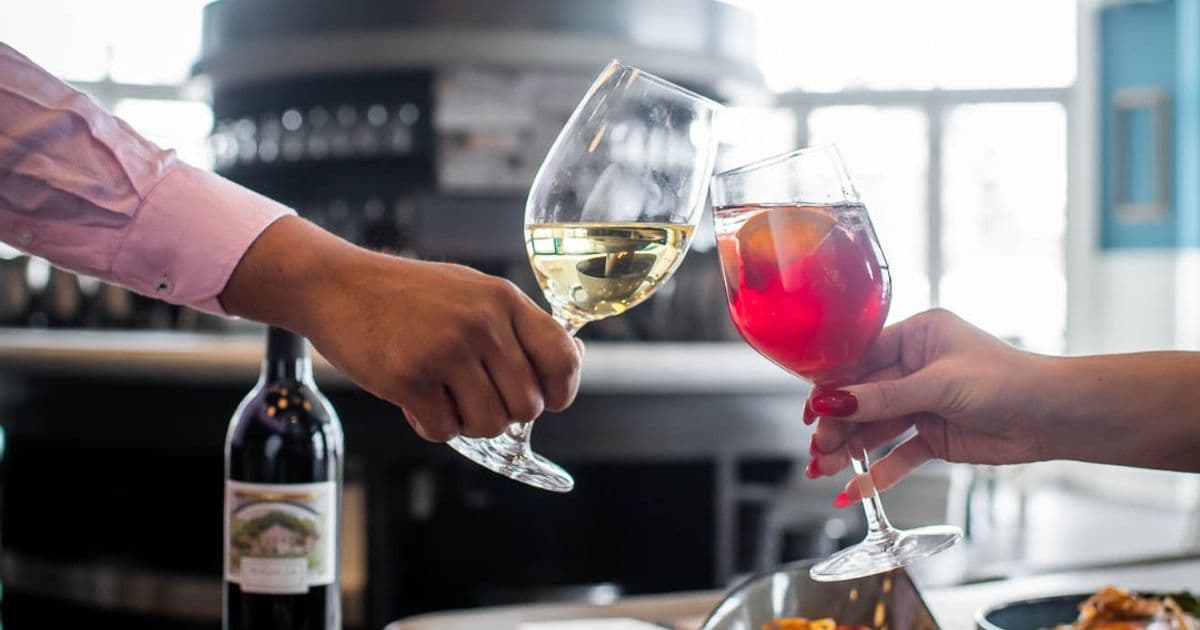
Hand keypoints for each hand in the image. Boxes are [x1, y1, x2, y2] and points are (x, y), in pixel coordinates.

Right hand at [221, 217, 583, 441]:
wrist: (337, 285)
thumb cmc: (410, 296)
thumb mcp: (475, 292)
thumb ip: (518, 327)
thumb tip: (571, 362)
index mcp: (503, 299)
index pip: (562, 358)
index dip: (561, 391)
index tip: (547, 400)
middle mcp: (480, 323)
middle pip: (527, 406)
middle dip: (504, 413)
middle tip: (475, 395)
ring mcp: (444, 350)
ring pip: (490, 425)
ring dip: (468, 423)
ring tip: (445, 396)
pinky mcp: (407, 377)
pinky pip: (444, 431)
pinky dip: (432, 426)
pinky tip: (417, 400)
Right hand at [805, 308, 1048, 503]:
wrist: (1056, 417)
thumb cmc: (1009, 381)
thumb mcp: (939, 384)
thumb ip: (883, 397)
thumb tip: (833, 401)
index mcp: (917, 336)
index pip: (861, 359)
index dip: (833, 385)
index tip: (812, 410)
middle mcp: (916, 367)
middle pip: (863, 397)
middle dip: (838, 424)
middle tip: (817, 448)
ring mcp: (923, 403)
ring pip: (876, 427)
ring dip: (850, 449)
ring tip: (823, 470)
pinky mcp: (934, 436)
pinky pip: (898, 454)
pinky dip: (879, 472)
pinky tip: (857, 487)